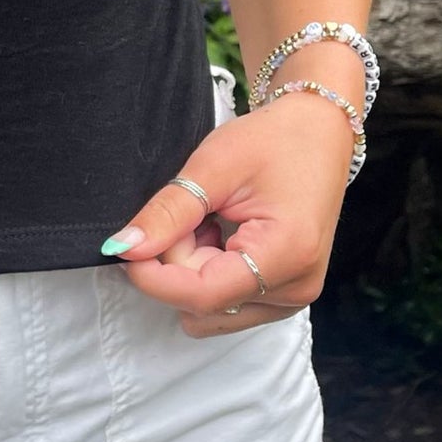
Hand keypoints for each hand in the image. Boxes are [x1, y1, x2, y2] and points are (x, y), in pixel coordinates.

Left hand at [103, 92, 354, 338]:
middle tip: (191, 213)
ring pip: (210, 309)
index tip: (126, 251)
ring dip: (193, 271)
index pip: (203, 294)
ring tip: (211, 223)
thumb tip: (122, 249)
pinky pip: (226, 303)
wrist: (318, 133)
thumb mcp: (213, 167)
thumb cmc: (274, 141)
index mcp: (286, 255)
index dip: (154, 278)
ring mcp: (293, 297)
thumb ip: (168, 213)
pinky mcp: (285, 295)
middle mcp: (296, 289)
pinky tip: (221, 236)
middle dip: (178, 263)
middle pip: (204, 302)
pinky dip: (209, 273)